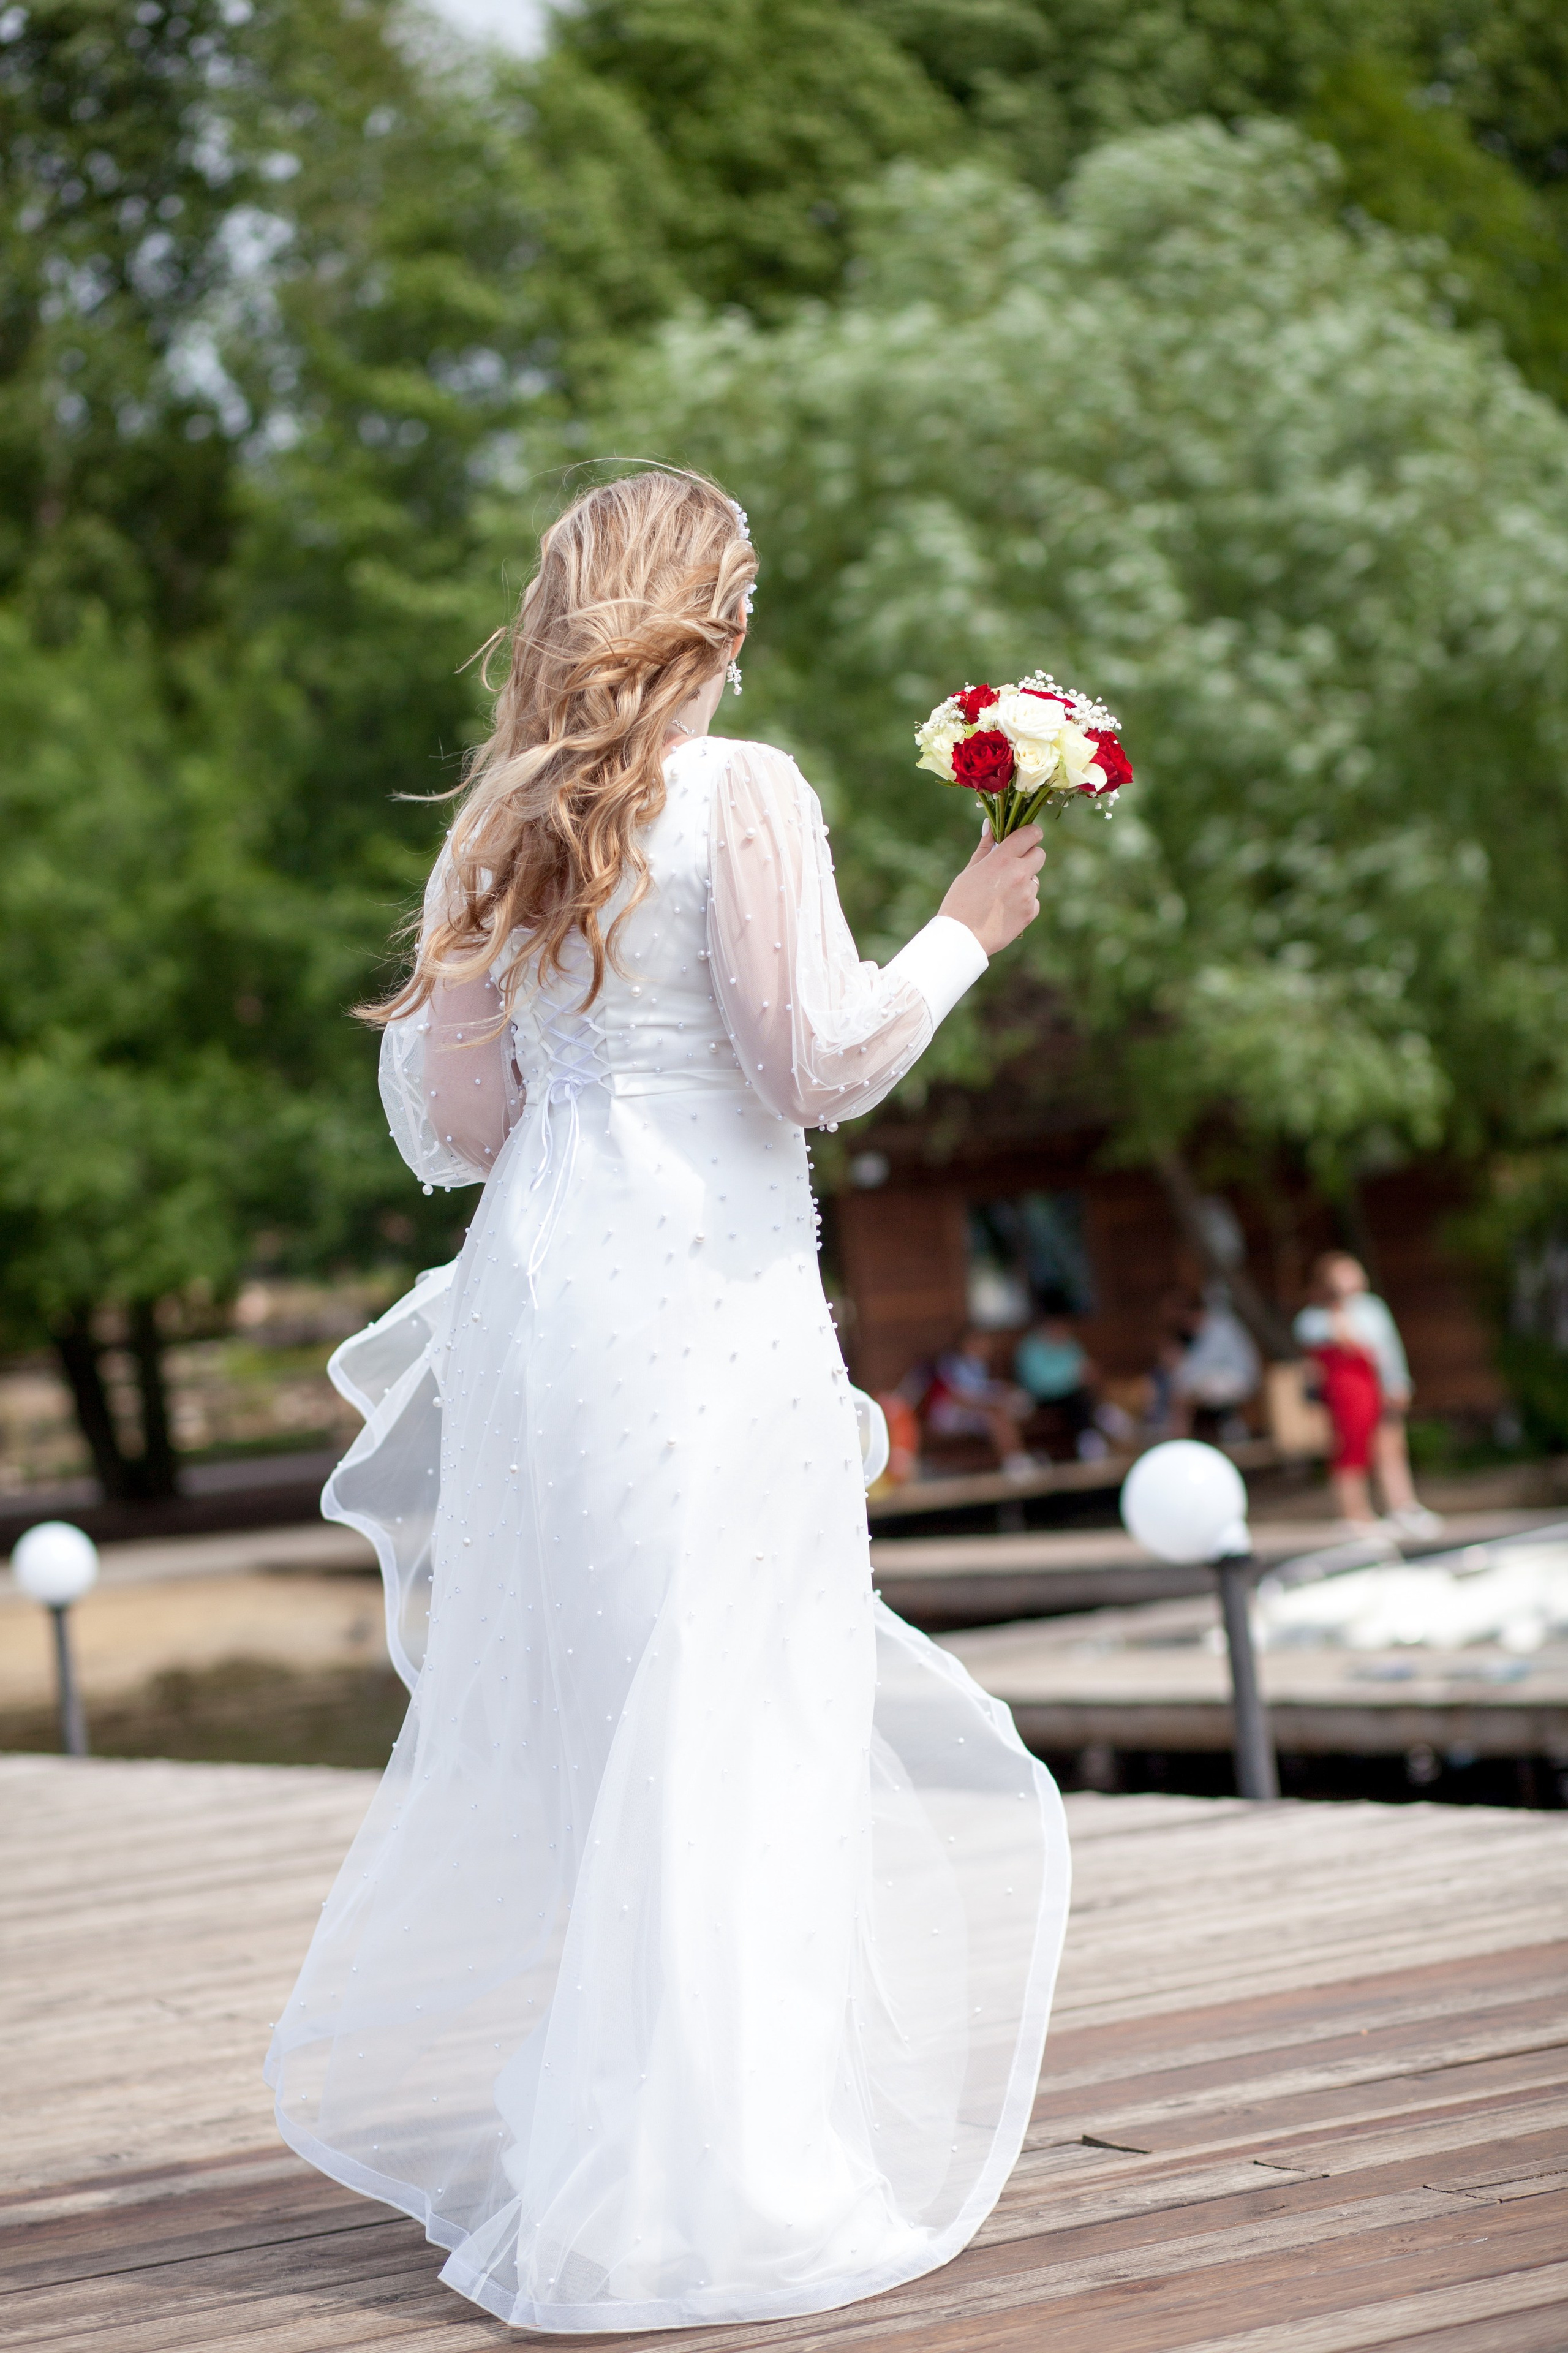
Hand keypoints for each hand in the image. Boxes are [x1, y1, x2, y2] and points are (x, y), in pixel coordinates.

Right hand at [938, 823, 1043, 956]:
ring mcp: (1027, 894)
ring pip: (1034, 879)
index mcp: (1002, 859)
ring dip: (1023, 882)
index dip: (1030, 833)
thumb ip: (985, 847)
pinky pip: (1033, 900)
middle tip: (1013, 865)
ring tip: (1001, 894)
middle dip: (1029, 856)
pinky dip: (1023, 902)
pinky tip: (1005, 909)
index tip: (1026, 837)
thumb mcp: (970, 870)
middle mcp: (1019, 874)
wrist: (962, 938)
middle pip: (1040, 854)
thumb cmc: (960, 901)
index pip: (1030, 834)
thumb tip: (991, 826)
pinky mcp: (1030, 912)